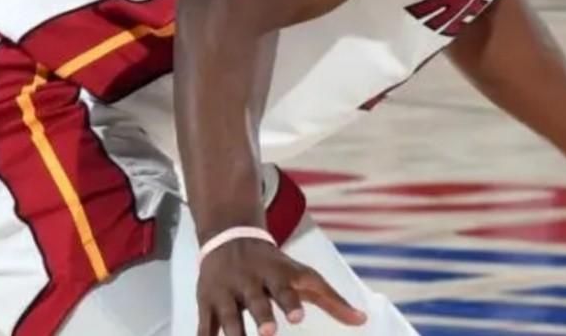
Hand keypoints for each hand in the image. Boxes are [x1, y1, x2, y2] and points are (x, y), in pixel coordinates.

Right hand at [196, 237, 365, 335]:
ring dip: (233, 332)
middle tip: (269, 332)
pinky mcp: (206, 303)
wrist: (232, 239)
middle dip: (262, 316)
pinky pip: (204, 324)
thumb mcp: (304, 277)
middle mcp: (251, 282)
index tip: (297, 317)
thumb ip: (332, 300)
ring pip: (228, 316)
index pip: (285, 289)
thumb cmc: (276, 266)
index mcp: (277, 275)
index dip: (291, 303)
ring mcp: (226, 293)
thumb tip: (362, 321)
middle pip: (256, 301)